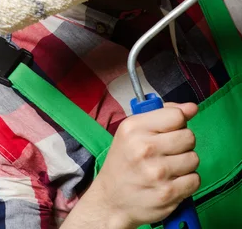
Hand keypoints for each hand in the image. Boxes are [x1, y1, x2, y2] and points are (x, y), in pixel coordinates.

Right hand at [95, 102, 199, 227]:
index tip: (169, 131)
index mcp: (134, 128)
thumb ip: (163, 114)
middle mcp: (144, 148)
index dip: (177, 122)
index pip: (177, 116)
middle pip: (189, 136)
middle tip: (168, 151)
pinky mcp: (167, 194)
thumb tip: (192, 108)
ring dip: (185, 163)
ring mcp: (157, 173)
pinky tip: (172, 181)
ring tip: (169, 167)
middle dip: (183, 143)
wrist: (111, 200)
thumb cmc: (124, 161)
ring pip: (194, 158)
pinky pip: (195, 180)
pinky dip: (187, 181)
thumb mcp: (133, 130)